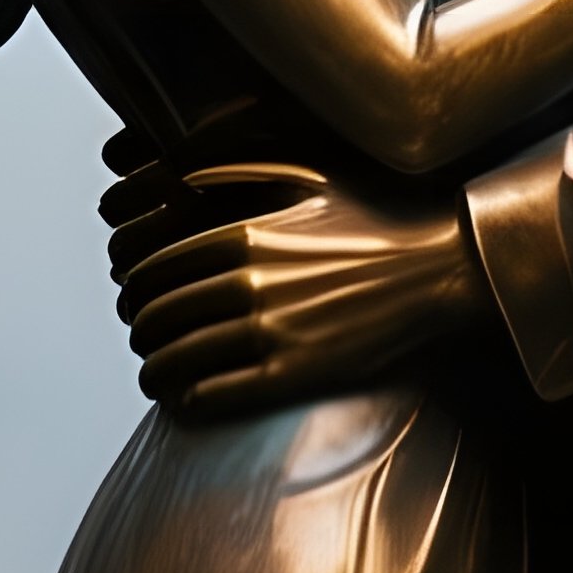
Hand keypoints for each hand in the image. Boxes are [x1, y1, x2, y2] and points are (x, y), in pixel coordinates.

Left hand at [104, 162, 491, 418]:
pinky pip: (216, 395)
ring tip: (154, 377)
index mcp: (244, 236)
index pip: (154, 269)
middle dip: (139, 332)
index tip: (135, 302)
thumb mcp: (308, 178)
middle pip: (158, 316)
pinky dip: (187, 400)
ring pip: (178, 359)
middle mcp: (250, 283)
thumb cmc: (377, 221)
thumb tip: (176, 175)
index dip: (132, 290)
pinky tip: (184, 401)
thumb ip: (238, 171)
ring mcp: (273, 332)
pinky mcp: (296, 374)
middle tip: (143, 341)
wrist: (440, 271)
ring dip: (154, 371)